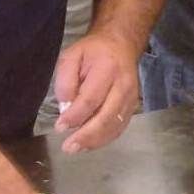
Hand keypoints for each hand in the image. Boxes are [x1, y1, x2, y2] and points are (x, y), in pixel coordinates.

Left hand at [54, 30, 138, 153]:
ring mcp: (131, 98)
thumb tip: (65, 108)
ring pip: (115, 125)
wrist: (121, 45)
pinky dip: (105, 138)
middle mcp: (123, 85)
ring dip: (95, 141)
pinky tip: (90, 143)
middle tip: (69, 147)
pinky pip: (120, 127)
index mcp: (107, 69)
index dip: (75, 116)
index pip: (90, 98)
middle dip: (86, 135)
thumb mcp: (72, 56)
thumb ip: (66, 80)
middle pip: (106, 116)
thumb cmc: (93, 51)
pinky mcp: (133, 106)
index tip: (60, 127)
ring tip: (77, 148)